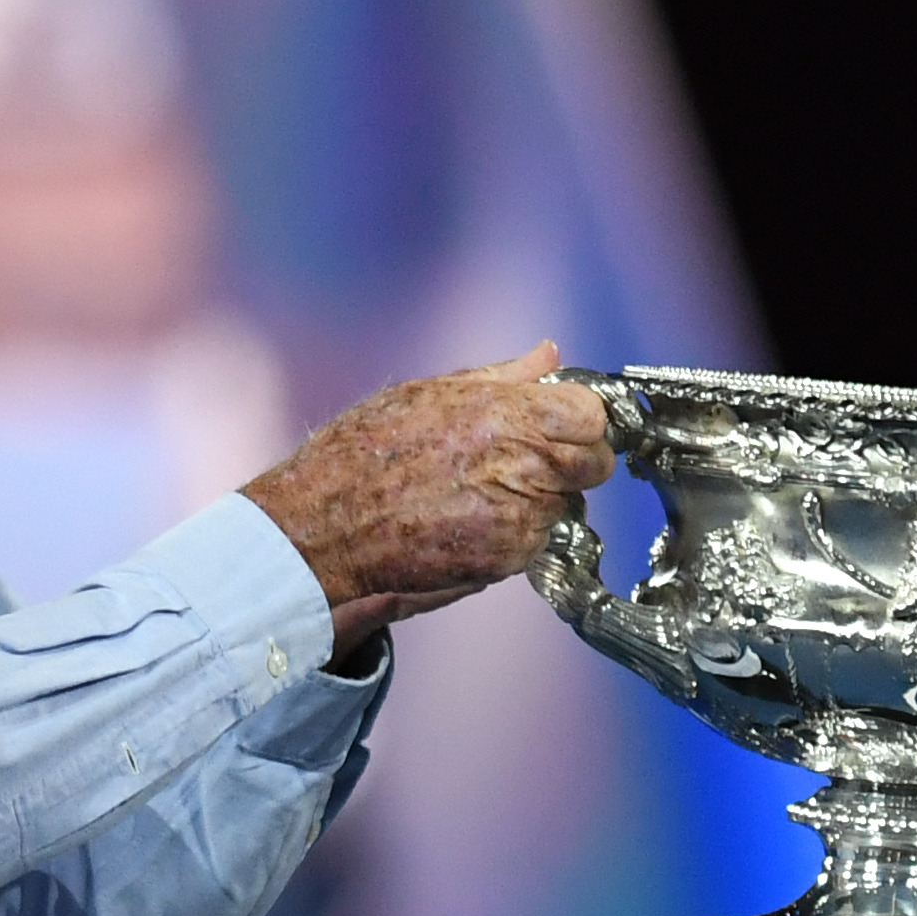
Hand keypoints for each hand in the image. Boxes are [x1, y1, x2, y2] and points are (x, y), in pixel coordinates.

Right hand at [244, 342, 615, 654]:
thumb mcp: (426, 393)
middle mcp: (519, 466)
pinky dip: (517, 533)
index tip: (560, 423)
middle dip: (572, 460)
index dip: (578, 418)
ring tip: (481, 492)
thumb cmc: (360, 457)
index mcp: (503, 414)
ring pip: (566, 503)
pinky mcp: (507, 559)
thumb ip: (500, 377)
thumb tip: (547, 355)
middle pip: (592, 462)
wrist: (323, 530)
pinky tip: (471, 521)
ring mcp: (517, 519)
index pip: (590, 414)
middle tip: (530, 462)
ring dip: (541, 499)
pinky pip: (538, 540)